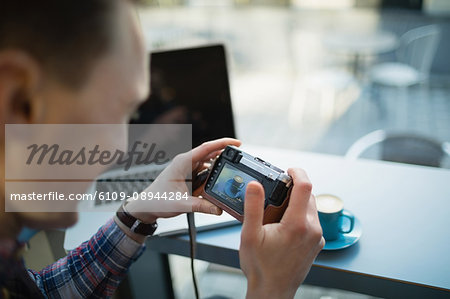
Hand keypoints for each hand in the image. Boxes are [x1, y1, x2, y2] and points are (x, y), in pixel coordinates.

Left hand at [123, 138, 240, 223]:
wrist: (145, 206)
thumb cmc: (157, 201)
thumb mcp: (181, 204)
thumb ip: (201, 206)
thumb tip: (218, 209)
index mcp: (182, 162)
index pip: (206, 148)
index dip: (222, 144)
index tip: (237, 143)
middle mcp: (185, 162)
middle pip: (210, 154)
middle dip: (225, 156)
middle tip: (239, 161)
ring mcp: (187, 168)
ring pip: (208, 164)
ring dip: (218, 169)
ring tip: (228, 176)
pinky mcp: (188, 176)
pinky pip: (204, 173)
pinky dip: (212, 177)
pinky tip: (217, 184)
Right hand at [239, 168, 324, 298]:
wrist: (273, 291)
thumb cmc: (261, 267)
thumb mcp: (250, 235)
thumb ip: (253, 207)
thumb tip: (255, 185)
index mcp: (298, 224)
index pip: (305, 186)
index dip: (297, 172)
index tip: (288, 170)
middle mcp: (313, 229)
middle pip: (309, 195)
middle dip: (294, 188)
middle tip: (276, 191)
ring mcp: (317, 238)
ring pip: (312, 208)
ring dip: (298, 202)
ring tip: (278, 210)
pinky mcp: (317, 244)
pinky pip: (312, 221)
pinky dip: (301, 215)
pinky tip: (284, 224)